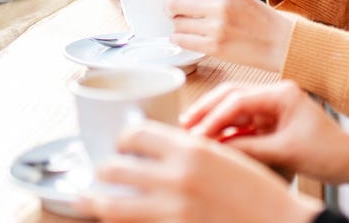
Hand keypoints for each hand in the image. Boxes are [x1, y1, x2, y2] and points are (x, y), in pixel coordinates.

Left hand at [72, 120, 322, 222]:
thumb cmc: (258, 191)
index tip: (122, 142)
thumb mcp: (225, 156)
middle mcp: (176, 180)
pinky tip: (121, 218)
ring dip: (96, 201)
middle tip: (104, 171)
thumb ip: (190, 149)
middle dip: (103, 169)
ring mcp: (171, 212)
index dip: (123, 137)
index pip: (135, 134)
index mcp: (191, 151)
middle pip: (113, 168)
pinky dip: (123, 221)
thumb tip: (157, 146)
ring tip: (90, 198)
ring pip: (110, 206)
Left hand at [167, 0, 294, 70]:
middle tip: (172, 12)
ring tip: (183, 26)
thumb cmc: (261, 19)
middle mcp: (219, 6)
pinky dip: (179, 39)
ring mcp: (216, 28)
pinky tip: (185, 37)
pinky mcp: (215, 47)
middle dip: (170, 8)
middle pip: (175, 3)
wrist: (281, 42)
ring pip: (177, 24)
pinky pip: (183, 40)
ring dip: (176, 25)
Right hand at [184, 80, 348, 184]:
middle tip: (183, 127)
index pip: (238, 100)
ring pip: (234, 110)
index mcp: (283, 93)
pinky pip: (242, 124)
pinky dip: (226, 133)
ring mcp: (272, 107)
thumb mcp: (286, 151)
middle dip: (206, 111)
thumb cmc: (328, 152)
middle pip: (231, 97)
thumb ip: (250, 148)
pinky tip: (212, 142)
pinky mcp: (271, 121)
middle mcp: (275, 94)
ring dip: (213, 122)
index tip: (196, 135)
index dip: (213, 117)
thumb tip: (216, 148)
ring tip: (191, 135)